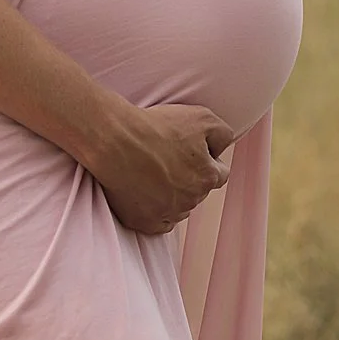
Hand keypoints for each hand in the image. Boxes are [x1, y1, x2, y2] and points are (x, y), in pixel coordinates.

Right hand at [86, 98, 236, 235]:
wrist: (115, 140)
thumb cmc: (156, 126)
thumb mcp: (202, 117)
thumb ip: (223, 134)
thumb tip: (221, 149)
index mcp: (207, 177)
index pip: (219, 174)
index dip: (206, 160)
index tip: (190, 151)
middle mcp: (191, 200)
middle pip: (197, 191)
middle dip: (189, 177)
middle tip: (167, 157)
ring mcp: (167, 214)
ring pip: (179, 206)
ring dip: (172, 194)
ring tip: (151, 171)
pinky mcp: (144, 222)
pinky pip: (159, 222)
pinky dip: (155, 209)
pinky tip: (145, 191)